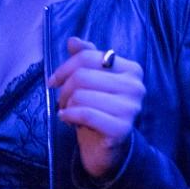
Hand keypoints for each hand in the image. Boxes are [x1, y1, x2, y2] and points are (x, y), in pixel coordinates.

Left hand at [46, 36, 145, 179]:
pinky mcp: (122, 128)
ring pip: (81, 95)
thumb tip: (73, 40)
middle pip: (82, 76)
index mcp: (131, 69)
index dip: (65, 67)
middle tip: (62, 101)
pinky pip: (85, 114)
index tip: (53, 81)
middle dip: (65, 89)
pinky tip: (67, 119)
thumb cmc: (99, 109)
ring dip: (67, 105)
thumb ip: (85, 58)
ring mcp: (131, 108)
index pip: (89, 57)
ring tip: (69, 111)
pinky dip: (69, 116)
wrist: (107, 148)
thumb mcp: (91, 81)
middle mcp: (135, 86)